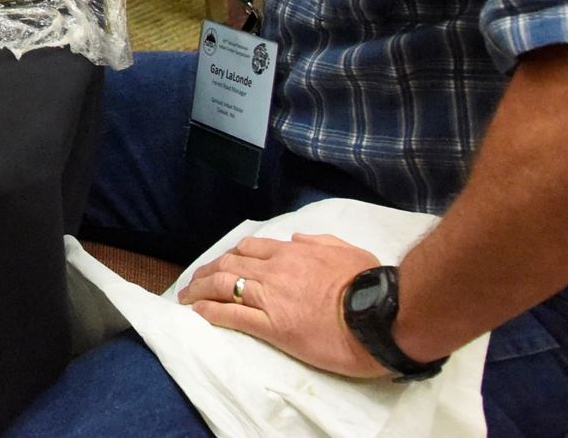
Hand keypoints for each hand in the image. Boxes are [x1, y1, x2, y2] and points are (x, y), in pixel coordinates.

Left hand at [180, 233, 390, 378]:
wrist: (381, 316)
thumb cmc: (372, 285)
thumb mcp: (348, 251)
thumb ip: (319, 242)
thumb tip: (296, 239)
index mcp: (292, 253)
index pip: (249, 249)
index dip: (229, 256)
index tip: (219, 264)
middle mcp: (274, 271)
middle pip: (228, 265)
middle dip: (205, 272)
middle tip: (192, 282)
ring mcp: (271, 298)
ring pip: (223, 287)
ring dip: (199, 291)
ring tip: (186, 298)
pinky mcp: (274, 326)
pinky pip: (234, 316)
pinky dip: (211, 313)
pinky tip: (199, 314)